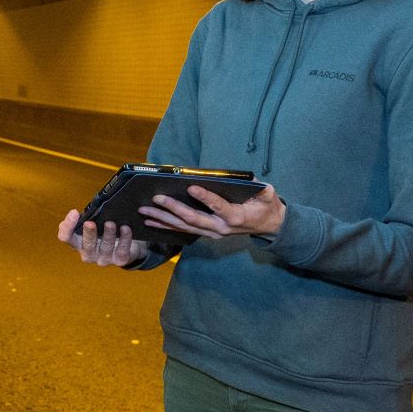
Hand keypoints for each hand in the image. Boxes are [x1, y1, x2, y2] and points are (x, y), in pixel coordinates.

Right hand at [57, 209, 148, 266]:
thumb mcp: (93, 223)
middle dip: (88, 233)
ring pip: (105, 247)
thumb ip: (87, 217)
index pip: (65, 237)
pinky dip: (124, 238)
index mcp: (78, 243)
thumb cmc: (105, 232)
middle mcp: (89, 254)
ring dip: (108, 234)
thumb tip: (87, 209)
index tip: (74, 212)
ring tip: (110, 223)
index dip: (67, 226)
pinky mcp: (120, 260)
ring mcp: (104, 259)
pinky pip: (122, 250)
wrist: (128, 246)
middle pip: (86, 245)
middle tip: (90, 222)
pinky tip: (125, 228)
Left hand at [141, 183, 285, 240]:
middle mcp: (220, 227)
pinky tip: (150, 220)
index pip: (219, 206)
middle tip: (156, 197)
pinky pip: (183, 230)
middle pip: (193, 219)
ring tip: (144, 210)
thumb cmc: (265, 206)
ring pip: (184, 227)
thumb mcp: (268, 194)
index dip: (206, 197)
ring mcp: (212, 232)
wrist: (268, 226)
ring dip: (163, 218)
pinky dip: (165, 225)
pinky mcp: (205, 233)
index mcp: (235, 216)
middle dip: (173, 208)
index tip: (191, 187)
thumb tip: (249, 178)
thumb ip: (261, 188)